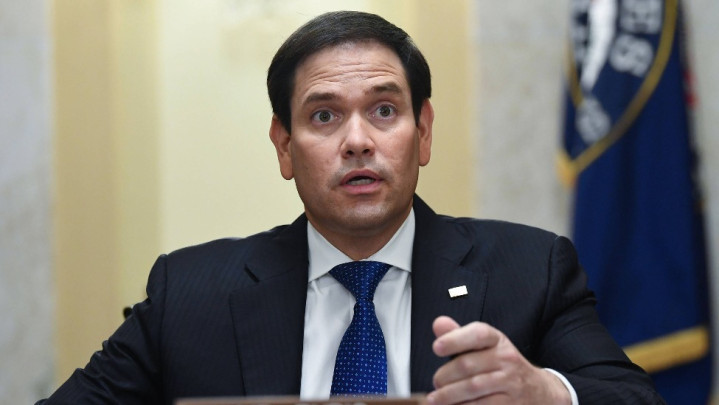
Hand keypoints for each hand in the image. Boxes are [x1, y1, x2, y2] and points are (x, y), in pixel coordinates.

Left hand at [427, 316, 570, 404]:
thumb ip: (459, 336)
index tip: (436, 347)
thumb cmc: (502, 366)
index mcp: (498, 340)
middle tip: (436, 382)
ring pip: (473, 387)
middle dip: (444, 375)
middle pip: (468, 365)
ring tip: (434, 399)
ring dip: (448, 395)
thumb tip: (438, 323)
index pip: (478, 333)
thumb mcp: (486, 347)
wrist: (539, 391)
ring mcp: (511, 383)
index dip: (455, 339)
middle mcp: (507, 359)